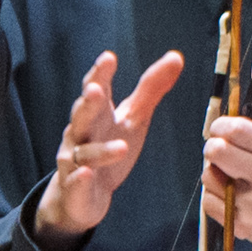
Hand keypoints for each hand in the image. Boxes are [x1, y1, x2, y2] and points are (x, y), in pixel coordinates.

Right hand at [36, 48, 186, 246]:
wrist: (82, 194)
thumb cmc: (109, 148)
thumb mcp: (134, 118)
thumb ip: (151, 89)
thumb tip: (176, 56)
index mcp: (97, 115)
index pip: (96, 90)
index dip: (100, 75)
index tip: (108, 58)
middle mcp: (81, 134)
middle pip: (82, 116)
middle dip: (87, 104)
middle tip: (95, 89)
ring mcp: (75, 162)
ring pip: (84, 153)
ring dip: (100, 149)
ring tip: (121, 145)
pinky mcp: (75, 189)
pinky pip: (75, 182)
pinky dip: (80, 178)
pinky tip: (87, 174)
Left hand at [202, 94, 251, 250]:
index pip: (234, 129)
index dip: (222, 125)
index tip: (225, 127)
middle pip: (215, 151)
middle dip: (214, 145)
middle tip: (224, 147)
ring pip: (208, 176)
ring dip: (214, 171)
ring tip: (234, 173)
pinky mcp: (246, 228)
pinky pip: (208, 203)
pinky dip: (215, 196)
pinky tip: (235, 194)